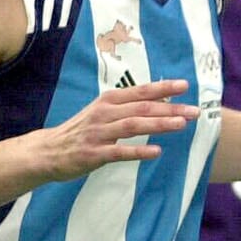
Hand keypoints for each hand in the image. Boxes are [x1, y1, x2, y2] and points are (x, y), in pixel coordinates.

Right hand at [37, 79, 198, 181]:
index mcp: (108, 101)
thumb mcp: (102, 112)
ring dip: (158, 125)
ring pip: (133, 126)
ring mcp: (98, 133)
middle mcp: (104, 113)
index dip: (163, 88)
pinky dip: (138, 151)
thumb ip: (128, 106)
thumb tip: (161, 100)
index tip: (185, 86)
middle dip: (170, 109)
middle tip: (194, 111)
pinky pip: (119, 152)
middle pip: (142, 108)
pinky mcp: (93, 154)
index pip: (140, 91)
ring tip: (181, 125)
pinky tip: (156, 152)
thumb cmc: (81, 130)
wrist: (46, 151)